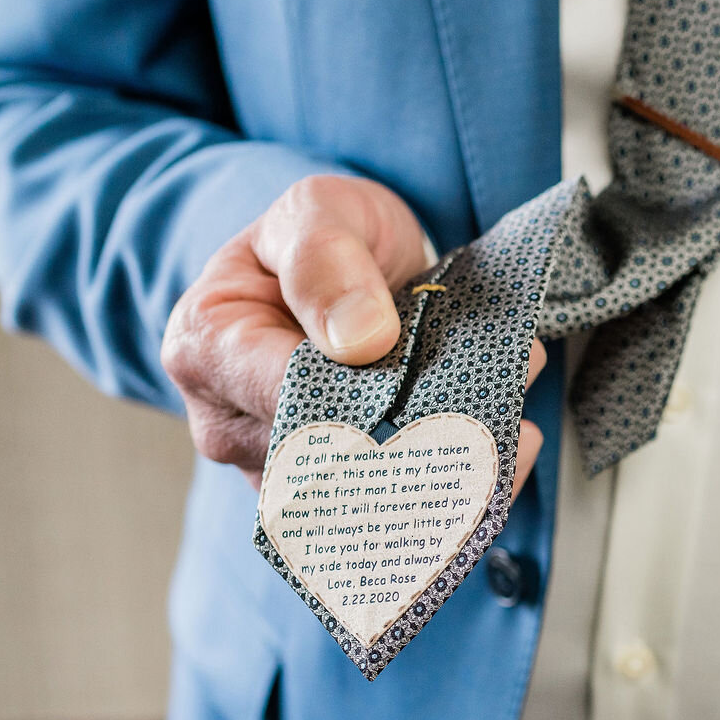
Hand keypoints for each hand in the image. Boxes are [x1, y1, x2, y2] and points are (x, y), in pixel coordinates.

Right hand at [163, 174, 545, 488]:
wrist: (339, 265)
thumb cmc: (319, 238)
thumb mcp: (318, 211)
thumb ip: (325, 261)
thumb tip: (360, 340)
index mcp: (208, 350)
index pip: (284, 398)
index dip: (361, 401)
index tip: (433, 383)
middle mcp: (233, 425)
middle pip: (326, 463)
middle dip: (419, 439)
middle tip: (498, 405)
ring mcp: (283, 468)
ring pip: (365, 500)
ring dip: (449, 466)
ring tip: (511, 426)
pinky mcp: (334, 489)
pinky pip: (393, 508)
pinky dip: (458, 484)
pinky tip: (508, 454)